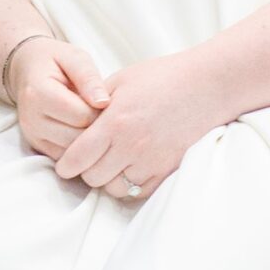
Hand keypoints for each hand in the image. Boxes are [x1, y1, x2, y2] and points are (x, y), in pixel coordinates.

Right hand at [8, 38, 110, 161]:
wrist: (27, 68)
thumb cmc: (55, 61)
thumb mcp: (74, 57)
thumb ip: (89, 78)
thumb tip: (104, 103)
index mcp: (38, 93)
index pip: (81, 116)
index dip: (99, 110)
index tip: (104, 100)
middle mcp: (31, 119)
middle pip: (77, 138)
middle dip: (95, 128)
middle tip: (102, 112)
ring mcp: (32, 136)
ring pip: (73, 153)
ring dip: (88, 140)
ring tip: (92, 119)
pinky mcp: (37, 147)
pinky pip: (66, 158)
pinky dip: (78, 147)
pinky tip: (82, 129)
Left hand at [52, 53, 230, 202]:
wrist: (205, 86)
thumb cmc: (162, 77)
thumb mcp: (121, 81)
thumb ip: (95, 103)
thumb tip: (75, 119)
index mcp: (115, 122)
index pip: (79, 157)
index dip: (66, 165)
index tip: (64, 165)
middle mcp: (132, 147)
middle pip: (93, 178)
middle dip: (86, 170)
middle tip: (88, 160)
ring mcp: (152, 162)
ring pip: (115, 189)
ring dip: (108, 179)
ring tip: (110, 163)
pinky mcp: (168, 171)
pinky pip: (139, 191)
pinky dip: (130, 184)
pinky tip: (130, 167)